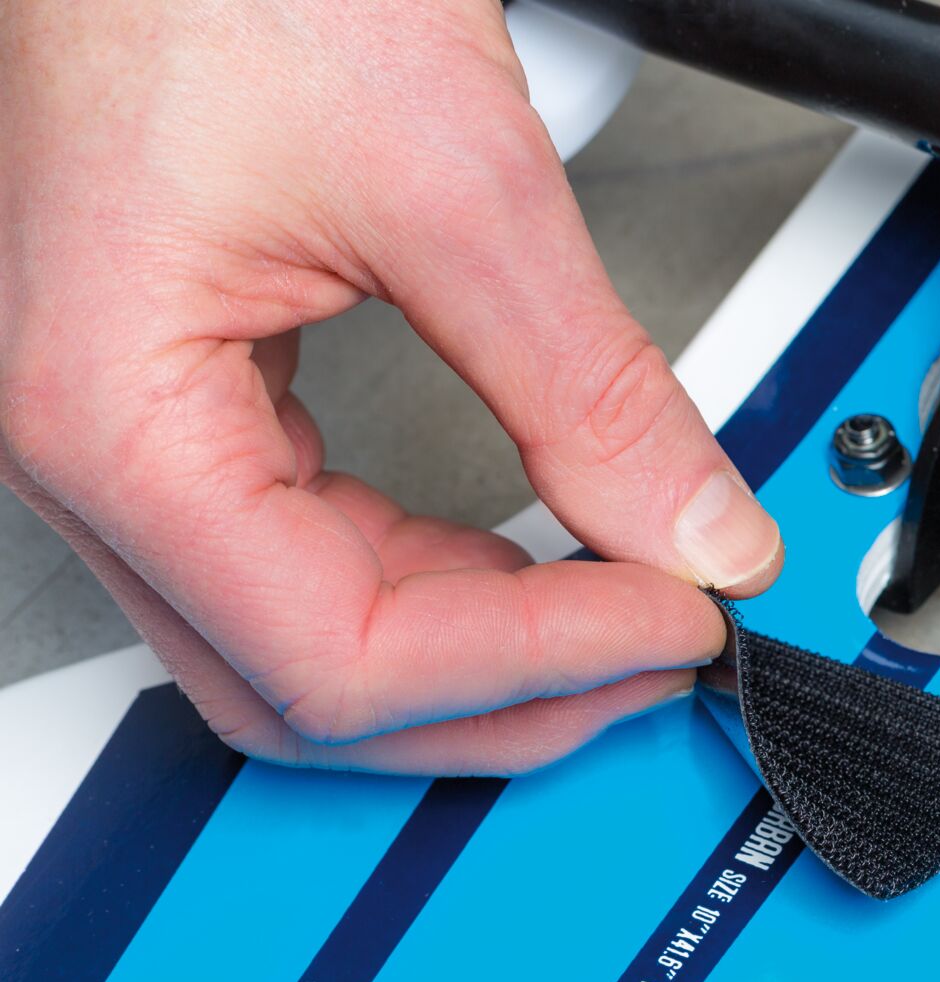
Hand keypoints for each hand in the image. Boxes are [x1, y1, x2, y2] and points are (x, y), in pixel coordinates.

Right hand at [0, 0, 782, 774]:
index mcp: (109, 416)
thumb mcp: (453, 179)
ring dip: (480, 652)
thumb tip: (697, 526)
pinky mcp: (181, 401)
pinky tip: (530, 564)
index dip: (535, 664)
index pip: (337, 655)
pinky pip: (307, 553)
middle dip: (511, 694)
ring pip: (306, 641)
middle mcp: (92, 450)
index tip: (674, 624)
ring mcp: (132, 432)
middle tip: (661, 650)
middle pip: (311, 687)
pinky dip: (436, 581)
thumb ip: (589, 386)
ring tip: (622, 613)